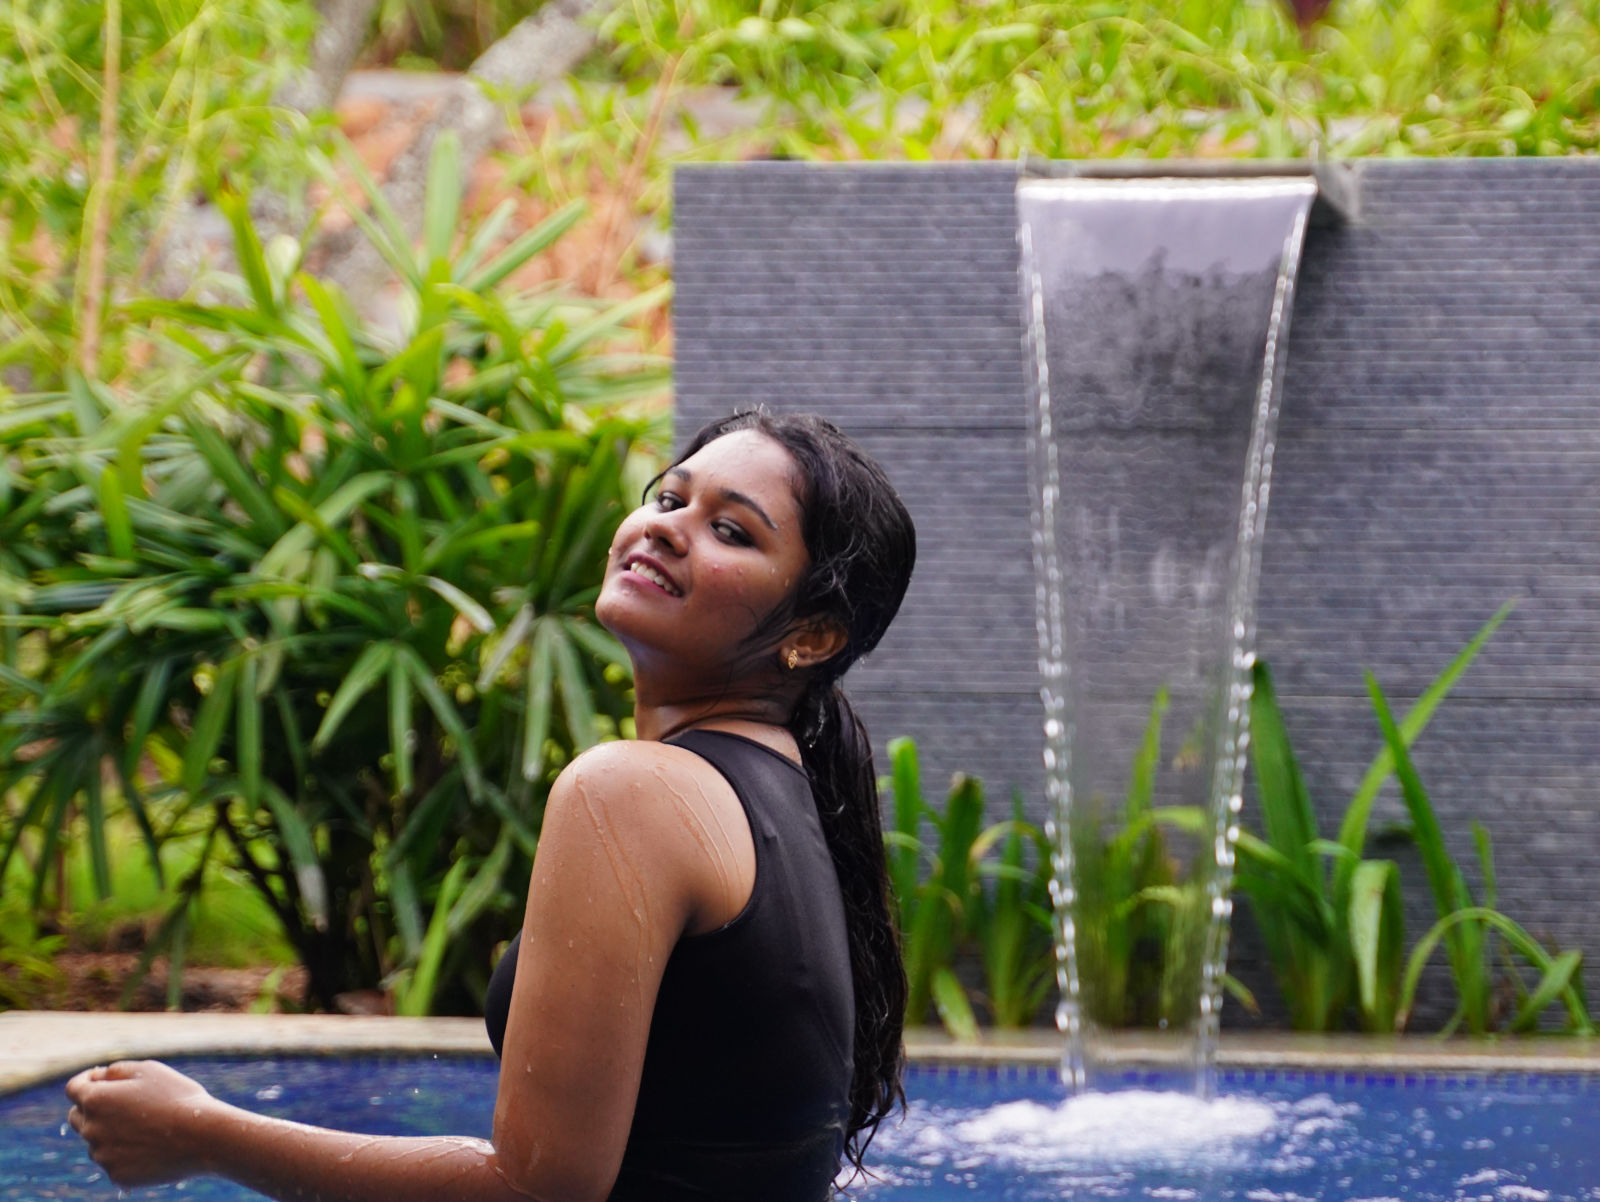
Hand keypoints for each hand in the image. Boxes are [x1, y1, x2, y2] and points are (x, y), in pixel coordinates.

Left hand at [65, 1060, 218, 1187]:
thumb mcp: (149, 1070)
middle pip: (77, 1117)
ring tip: (146, 1127)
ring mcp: (102, 1155)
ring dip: (110, 1132)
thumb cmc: (177, 1097)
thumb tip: (97, 1076)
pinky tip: (151, 1146)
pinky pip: (113, 1162)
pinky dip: (125, 1154)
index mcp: (96, 1100)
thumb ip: (116, 1070)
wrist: (202, 1137)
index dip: (85, 1080)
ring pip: (95, 1141)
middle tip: (124, 1104)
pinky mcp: (116, 1175)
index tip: (100, 1079)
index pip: (73, 1089)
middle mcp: (91, 1129)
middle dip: (93, 1108)